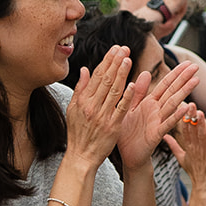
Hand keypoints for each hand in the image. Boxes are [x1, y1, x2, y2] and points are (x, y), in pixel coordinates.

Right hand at [65, 46, 135, 169]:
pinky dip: (126, 97)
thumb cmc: (78, 133)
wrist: (81, 156)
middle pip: (106, 80)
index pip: (97, 76)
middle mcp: (92, 106)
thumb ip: (80, 89)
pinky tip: (132, 84)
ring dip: (121, 74)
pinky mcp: (113, 127)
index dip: (107, 61)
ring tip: (128, 59)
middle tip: (125, 48)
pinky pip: (120, 109)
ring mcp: (103, 116)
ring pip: (113, 91)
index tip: (115, 49)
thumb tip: (84, 70)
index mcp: (83, 101)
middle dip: (116, 62)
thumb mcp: (73, 110)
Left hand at [117, 58, 198, 171]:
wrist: (128, 156)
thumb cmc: (129, 134)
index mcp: (149, 103)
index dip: (176, 73)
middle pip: (172, 91)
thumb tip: (146, 72)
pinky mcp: (156, 134)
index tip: (188, 63)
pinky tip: (185, 108)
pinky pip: (167, 124)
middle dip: (184, 78)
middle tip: (196, 66)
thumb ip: (137, 92)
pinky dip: (176, 116)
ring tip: (195, 81)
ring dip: (184, 93)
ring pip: (172, 104)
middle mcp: (156, 111)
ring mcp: (157, 122)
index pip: (165, 84)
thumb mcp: (130, 108)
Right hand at [163, 107, 205, 189]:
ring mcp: (204, 152)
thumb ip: (173, 146)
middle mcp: (195, 148)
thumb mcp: (181, 158)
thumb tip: (164, 136)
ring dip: (201, 124)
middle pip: (192, 130)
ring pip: (201, 135)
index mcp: (188, 146)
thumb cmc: (194, 172)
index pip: (185, 130)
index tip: (184, 104)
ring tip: (200, 112)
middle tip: (191, 103)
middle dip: (191, 117)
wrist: (204, 188)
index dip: (184, 117)